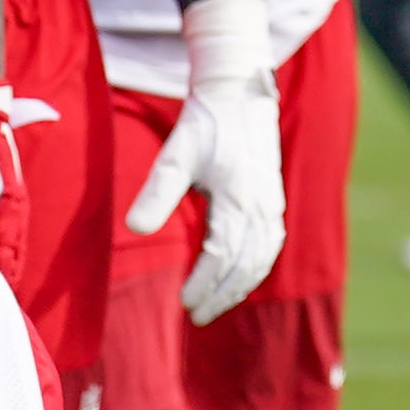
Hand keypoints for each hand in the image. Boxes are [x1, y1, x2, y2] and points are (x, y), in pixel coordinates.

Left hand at [128, 0, 285, 325]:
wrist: (240, 93)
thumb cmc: (204, 124)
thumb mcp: (175, 155)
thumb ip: (157, 192)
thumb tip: (137, 229)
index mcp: (239, 197)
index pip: (223, 255)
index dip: (205, 283)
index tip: (184, 303)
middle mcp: (261, 205)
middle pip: (245, 264)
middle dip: (222, 294)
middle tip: (196, 316)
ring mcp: (271, 204)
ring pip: (261, 257)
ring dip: (240, 286)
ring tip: (214, 306)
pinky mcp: (273, 200)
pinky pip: (269, 244)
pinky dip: (255, 268)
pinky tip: (238, 279)